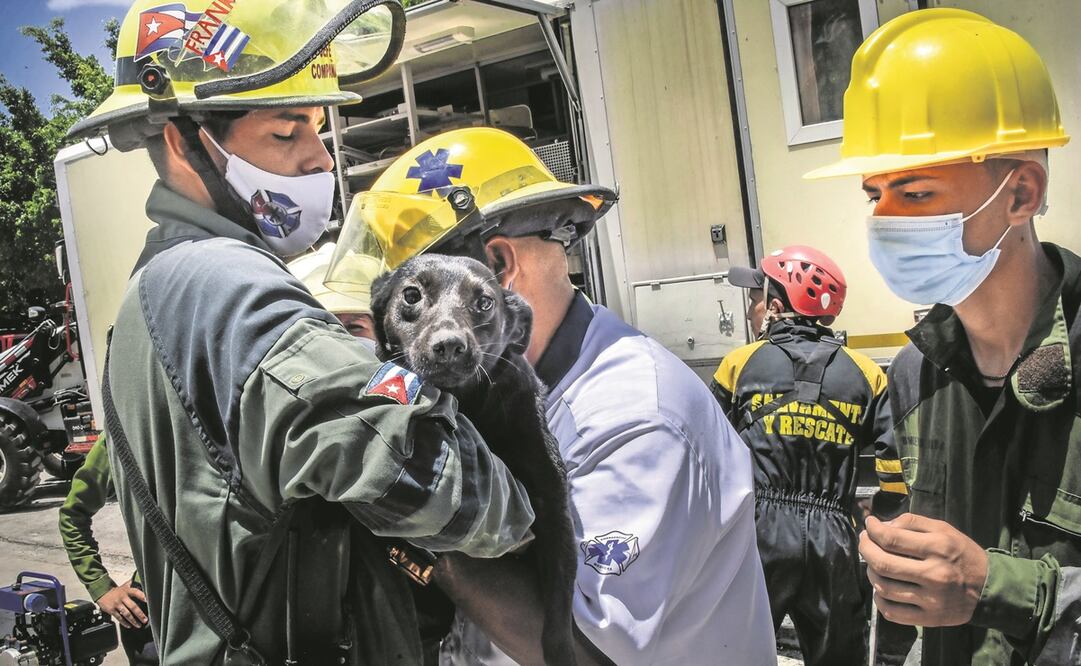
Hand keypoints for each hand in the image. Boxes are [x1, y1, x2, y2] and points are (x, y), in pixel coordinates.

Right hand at [97, 580, 148, 628]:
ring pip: (126, 614)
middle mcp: (122, 598)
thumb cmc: (114, 591)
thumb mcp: (123, 586)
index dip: (142, 596)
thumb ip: (131, 585)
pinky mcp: (111, 610)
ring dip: (133, 620)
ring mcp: (117, 604)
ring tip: (138, 625)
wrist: (101, 593)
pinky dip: (124, 623)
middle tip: (145, 619)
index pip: (136, 592)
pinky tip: (129, 625)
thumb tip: (139, 581)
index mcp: (126, 591)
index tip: (148, 601)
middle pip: (133, 606)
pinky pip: (119, 617)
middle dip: (140, 614)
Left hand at [860, 513, 987, 626]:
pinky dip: (879, 599)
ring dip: (871, 572)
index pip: (891, 539)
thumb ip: (912, 523)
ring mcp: (931, 599)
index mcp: (938, 548)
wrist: (988, 587)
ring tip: (875, 564)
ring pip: (883, 587)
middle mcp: (935, 574)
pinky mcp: (930, 618)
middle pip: (883, 563)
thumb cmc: (962, 555)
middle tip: (865, 542)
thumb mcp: (943, 529)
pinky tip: (882, 588)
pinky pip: (892, 612)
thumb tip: (882, 526)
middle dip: (866, 549)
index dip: (873, 530)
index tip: (869, 525)